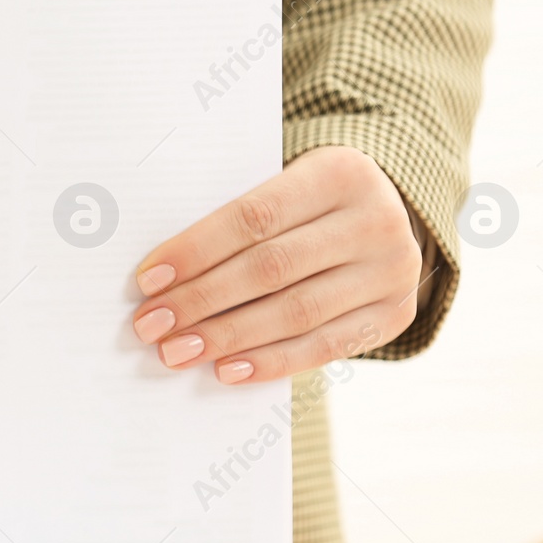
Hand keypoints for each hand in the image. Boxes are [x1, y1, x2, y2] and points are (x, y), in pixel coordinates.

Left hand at [130, 146, 422, 382]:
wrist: (381, 220)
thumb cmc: (307, 206)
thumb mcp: (285, 188)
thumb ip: (238, 223)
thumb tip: (162, 279)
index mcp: (340, 173)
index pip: (255, 216)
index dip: (197, 250)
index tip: (148, 281)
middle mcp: (376, 219)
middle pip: (272, 268)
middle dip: (202, 300)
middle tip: (152, 325)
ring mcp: (392, 271)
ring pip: (296, 312)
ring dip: (228, 336)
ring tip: (179, 351)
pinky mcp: (395, 315)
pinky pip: (324, 347)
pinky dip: (270, 362)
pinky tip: (226, 370)